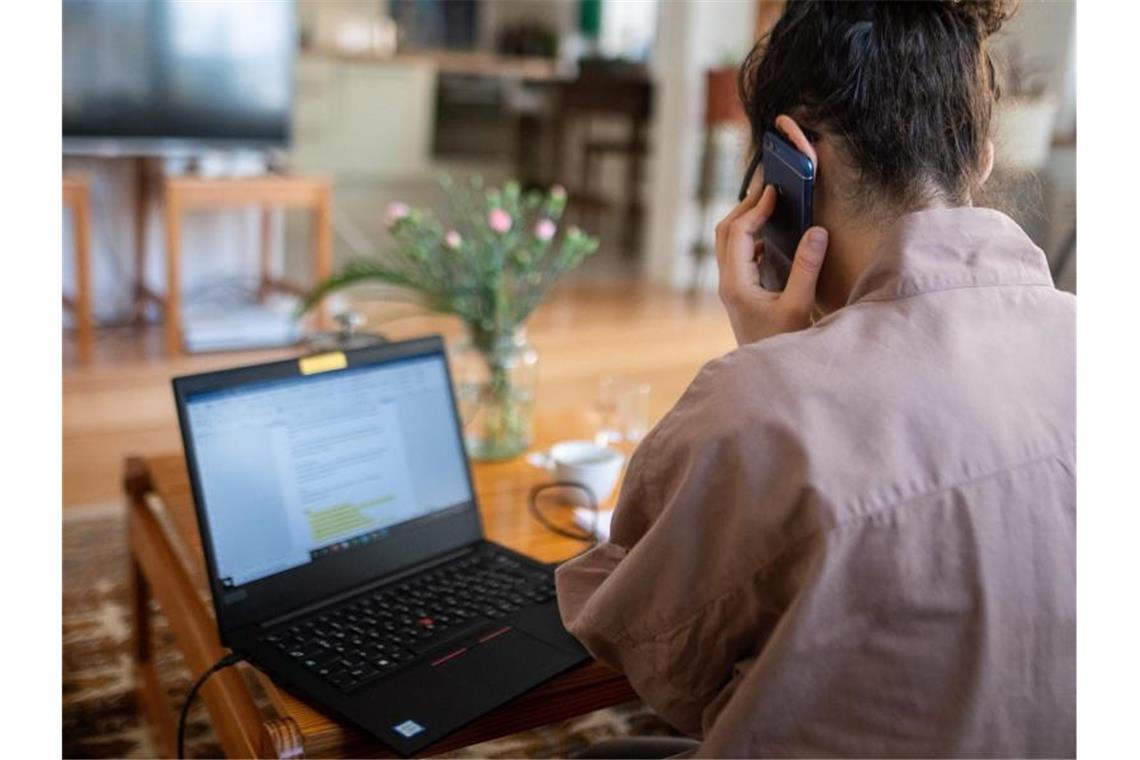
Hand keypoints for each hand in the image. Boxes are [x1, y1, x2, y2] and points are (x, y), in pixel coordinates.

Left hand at [715, 184, 828, 345]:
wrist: (767, 376)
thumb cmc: (783, 344)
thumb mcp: (799, 306)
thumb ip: (807, 267)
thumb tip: (817, 231)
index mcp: (736, 284)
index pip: (739, 233)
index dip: (756, 208)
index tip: (775, 192)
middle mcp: (727, 283)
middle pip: (725, 232)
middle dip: (745, 206)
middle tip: (768, 186)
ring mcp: (730, 287)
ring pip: (728, 242)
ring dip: (745, 220)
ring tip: (769, 203)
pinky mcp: (738, 292)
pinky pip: (738, 255)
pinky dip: (751, 237)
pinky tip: (772, 235)